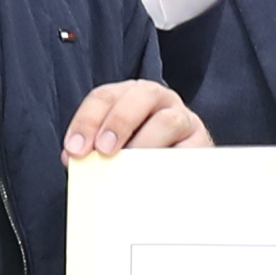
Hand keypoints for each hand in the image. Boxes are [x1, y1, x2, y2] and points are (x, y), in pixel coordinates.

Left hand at [64, 79, 208, 160]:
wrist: (182, 171)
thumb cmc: (139, 157)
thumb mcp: (114, 147)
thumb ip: (93, 149)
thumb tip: (73, 160)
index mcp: (129, 96)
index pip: (104, 97)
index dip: (87, 121)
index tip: (74, 150)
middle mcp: (159, 100)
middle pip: (139, 96)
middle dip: (118, 122)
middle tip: (103, 151)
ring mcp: (184, 119)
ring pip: (167, 121)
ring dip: (145, 143)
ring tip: (129, 166)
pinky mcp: (202, 143)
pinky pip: (190, 150)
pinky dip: (171, 163)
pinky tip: (155, 178)